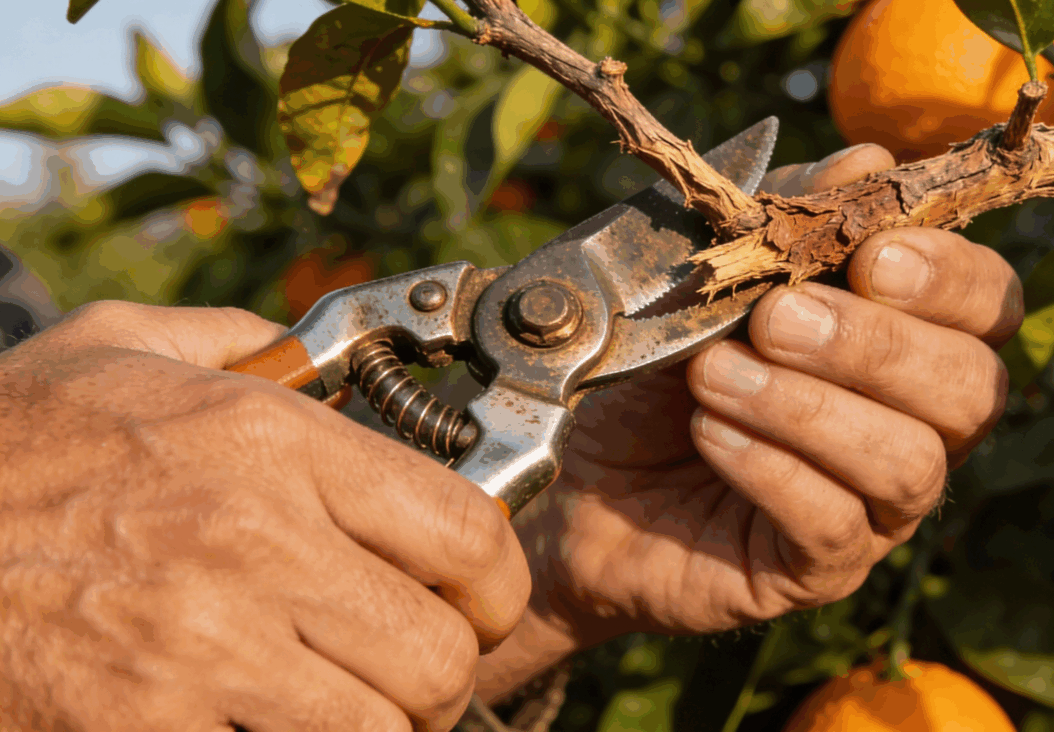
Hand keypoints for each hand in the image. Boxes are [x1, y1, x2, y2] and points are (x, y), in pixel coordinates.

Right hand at [0, 303, 529, 731]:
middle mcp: (251, 547)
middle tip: (403, 668)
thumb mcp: (123, 352)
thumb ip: (243, 343)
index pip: (467, 534)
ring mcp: (198, 653)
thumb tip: (320, 354)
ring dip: (373, 728)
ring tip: (337, 704)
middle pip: (437, 655)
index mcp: (268, 445)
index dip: (497, 584)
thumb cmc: (8, 445)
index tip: (482, 599)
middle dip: (438, 676)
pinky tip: (253, 724)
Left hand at [475, 144, 1022, 698]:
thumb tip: (870, 159)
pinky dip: (769, 467)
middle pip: (972, 390)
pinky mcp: (818, 568)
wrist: (575, 474)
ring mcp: (873, 507)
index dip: (950, 277)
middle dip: (878, 344)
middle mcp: (912, 425)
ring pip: (910, 463)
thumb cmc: (652, 366)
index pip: (987, 306)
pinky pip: (835, 525)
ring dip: (808, 407)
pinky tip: (707, 432)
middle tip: (777, 318)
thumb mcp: (707, 277)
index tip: (871, 253)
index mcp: (904, 339)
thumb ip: (787, 220)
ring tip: (714, 375)